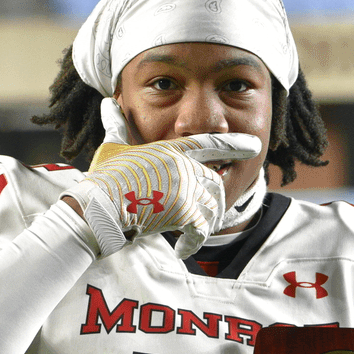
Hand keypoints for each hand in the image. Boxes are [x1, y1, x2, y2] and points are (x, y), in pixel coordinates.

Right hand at [64, 133, 261, 258]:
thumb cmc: (104, 178)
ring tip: (192, 233)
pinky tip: (182, 249)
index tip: (254, 145)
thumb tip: (109, 104)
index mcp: (171, 149)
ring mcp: (186, 189)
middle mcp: (184, 166)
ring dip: (204, 223)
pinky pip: (201, 230)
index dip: (235, 145)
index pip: (211, 144)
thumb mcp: (113, 148)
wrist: (99, 205)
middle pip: (213, 182)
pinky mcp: (185, 213)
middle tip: (203, 217)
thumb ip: (118, 126)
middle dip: (210, 201)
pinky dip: (192, 243)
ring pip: (212, 206)